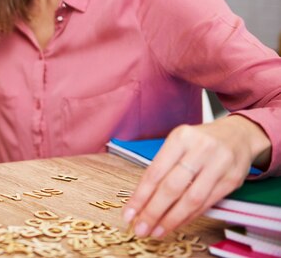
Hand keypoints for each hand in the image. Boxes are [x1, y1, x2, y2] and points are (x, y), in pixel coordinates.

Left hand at [123, 115, 270, 237]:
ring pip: (191, 199)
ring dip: (171, 219)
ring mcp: (219, 165)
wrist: (238, 134)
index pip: (156, 172)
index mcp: (181, 137)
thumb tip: (140, 200)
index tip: (128, 214)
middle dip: (153, 212)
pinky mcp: (232, 180)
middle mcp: (201, 149)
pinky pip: (207, 203)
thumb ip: (162, 168)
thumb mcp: (178, 144)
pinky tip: (176, 224)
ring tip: (156, 231)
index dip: (140, 196)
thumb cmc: (199, 142)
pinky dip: (189, 217)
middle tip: (140, 229)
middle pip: (172, 187)